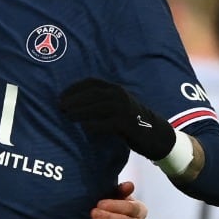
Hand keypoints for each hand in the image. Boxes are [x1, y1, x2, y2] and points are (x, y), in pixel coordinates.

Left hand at [59, 78, 174, 160]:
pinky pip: (108, 124)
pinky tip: (84, 128)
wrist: (157, 135)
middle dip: (74, 100)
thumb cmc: (130, 120)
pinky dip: (95, 125)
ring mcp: (125, 109)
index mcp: (115, 89)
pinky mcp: (129, 124)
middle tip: (60, 107)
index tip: (60, 96)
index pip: (91, 83)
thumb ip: (99, 102)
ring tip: (68, 116)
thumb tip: (71, 103)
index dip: (74, 88)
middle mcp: (120, 95)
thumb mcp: (115, 106)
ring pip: (99, 107)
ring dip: (80, 111)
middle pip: (92, 94)